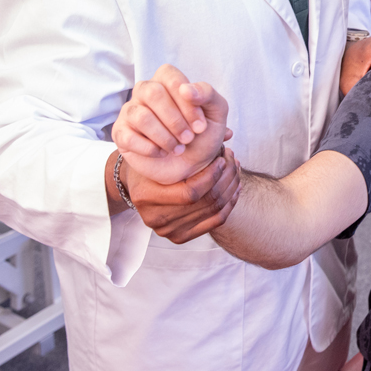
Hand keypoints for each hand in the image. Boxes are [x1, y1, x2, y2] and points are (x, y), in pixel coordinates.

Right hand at [113, 64, 231, 184]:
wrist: (190, 166)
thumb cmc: (202, 135)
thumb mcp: (216, 113)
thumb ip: (207, 94)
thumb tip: (186, 89)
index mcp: (167, 81)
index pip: (170, 76)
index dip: (186, 102)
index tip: (200, 126)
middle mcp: (145, 91)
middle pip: (153, 93)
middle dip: (175, 121)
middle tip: (189, 138)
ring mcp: (130, 111)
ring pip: (141, 116)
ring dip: (165, 137)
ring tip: (178, 148)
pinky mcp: (121, 133)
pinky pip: (128, 137)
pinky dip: (150, 149)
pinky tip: (162, 153)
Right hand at [121, 151, 241, 243]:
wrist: (135, 186)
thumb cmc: (149, 164)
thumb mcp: (158, 149)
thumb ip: (186, 142)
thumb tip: (228, 134)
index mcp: (146, 197)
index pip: (190, 193)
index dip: (212, 176)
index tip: (222, 158)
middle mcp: (156, 218)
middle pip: (204, 202)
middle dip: (225, 178)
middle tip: (231, 160)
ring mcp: (169, 231)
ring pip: (214, 211)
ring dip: (230, 188)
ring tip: (235, 169)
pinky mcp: (180, 237)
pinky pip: (215, 222)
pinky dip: (230, 204)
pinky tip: (235, 187)